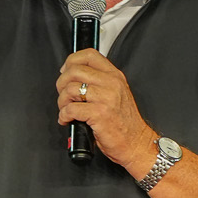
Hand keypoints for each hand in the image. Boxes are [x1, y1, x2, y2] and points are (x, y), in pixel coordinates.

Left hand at [56, 49, 157, 174]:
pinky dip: (64, 115)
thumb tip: (75, 77)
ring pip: (70, 89)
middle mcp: (111, 84)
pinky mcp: (98, 114)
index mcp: (115, 76)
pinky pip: (71, 109)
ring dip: (62, 101)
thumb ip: (100, 82)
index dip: (72, 61)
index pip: (89, 55)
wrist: (136, 142)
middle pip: (75, 71)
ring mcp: (105, 98)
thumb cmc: (125, 123)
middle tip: (64, 95)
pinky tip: (67, 120)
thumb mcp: (117, 94)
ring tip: (65, 110)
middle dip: (62, 84)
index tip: (65, 71)